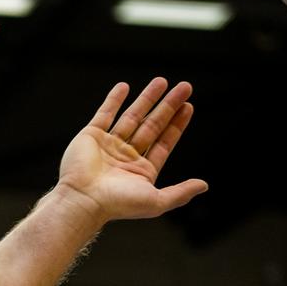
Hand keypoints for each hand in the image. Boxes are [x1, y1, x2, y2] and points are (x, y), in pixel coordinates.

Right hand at [55, 78, 207, 222]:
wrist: (83, 200)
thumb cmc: (117, 204)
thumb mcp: (156, 202)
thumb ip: (180, 193)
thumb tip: (203, 186)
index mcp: (140, 170)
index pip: (164, 142)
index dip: (176, 124)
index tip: (188, 106)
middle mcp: (125, 156)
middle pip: (152, 125)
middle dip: (168, 106)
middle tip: (184, 87)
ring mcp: (108, 145)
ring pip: (132, 117)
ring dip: (147, 98)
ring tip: (162, 81)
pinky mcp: (90, 136)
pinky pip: (104, 114)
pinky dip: (113, 100)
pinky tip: (125, 87)